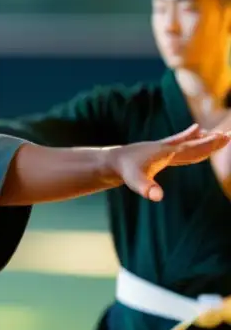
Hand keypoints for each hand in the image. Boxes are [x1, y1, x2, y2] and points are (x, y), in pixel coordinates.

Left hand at [108, 124, 229, 201]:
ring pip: (186, 142)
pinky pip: (178, 143)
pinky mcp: (158, 151)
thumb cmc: (125, 172)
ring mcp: (162, 148)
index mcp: (168, 153)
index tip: (225, 138)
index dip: (209, 145)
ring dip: (201, 139)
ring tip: (214, 133)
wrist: (110, 161)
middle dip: (211, 141)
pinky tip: (193, 132)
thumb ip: (147, 189)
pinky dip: (188, 138)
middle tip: (228, 135)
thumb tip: (157, 197)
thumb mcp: (136, 182)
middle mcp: (167, 148)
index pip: (193, 149)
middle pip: (193, 144)